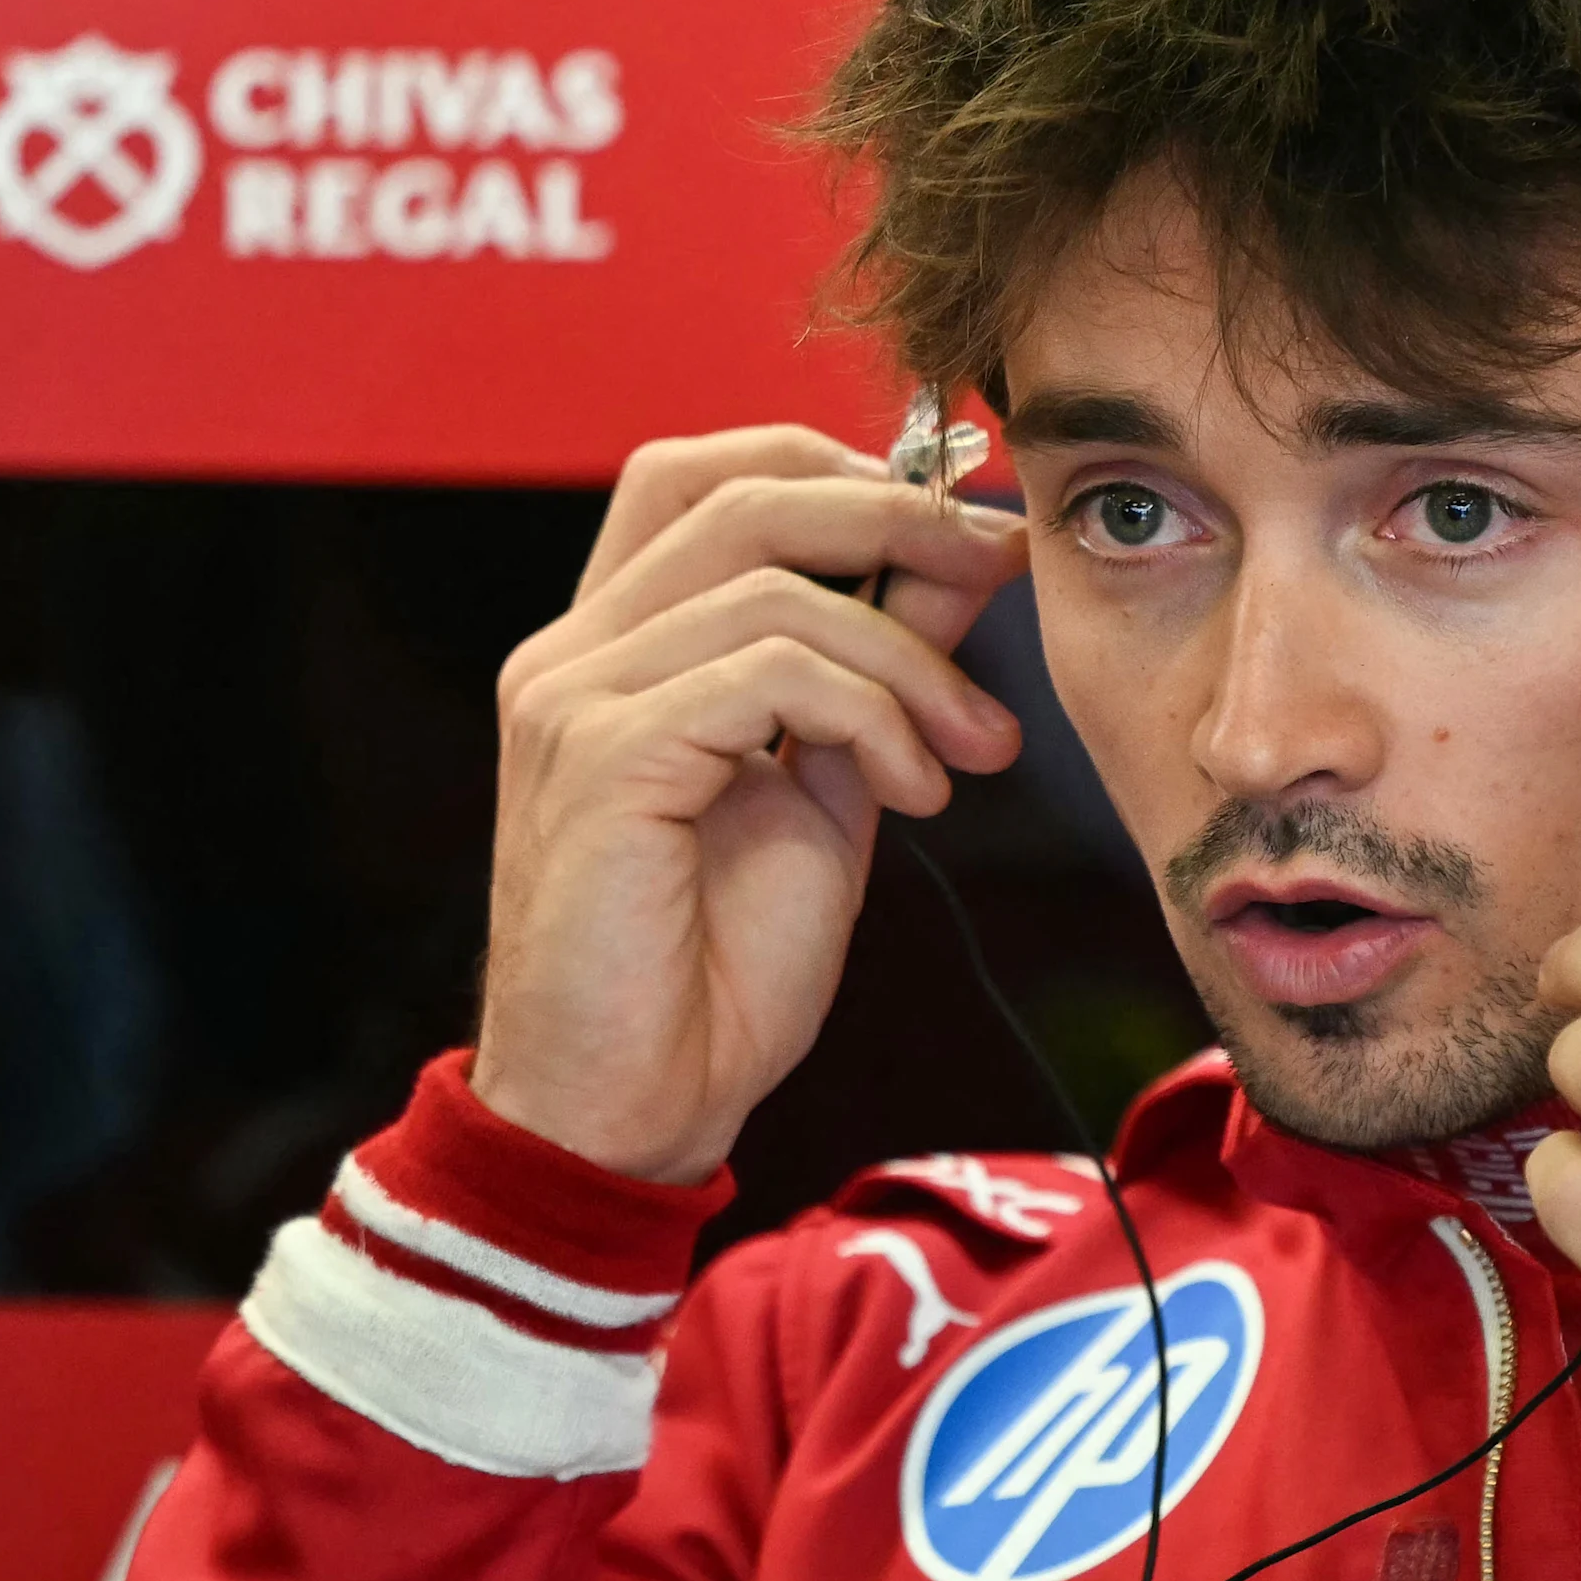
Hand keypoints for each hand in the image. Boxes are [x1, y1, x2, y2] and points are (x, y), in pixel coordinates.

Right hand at [470, 425, 1030, 1184]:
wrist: (632, 1111)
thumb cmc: (715, 968)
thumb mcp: (830, 785)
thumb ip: (877, 669)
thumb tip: (961, 558)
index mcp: (618, 647)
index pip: (708, 476)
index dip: (841, 469)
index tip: (966, 527)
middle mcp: (576, 653)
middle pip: (743, 493)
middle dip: (902, 517)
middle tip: (1006, 569)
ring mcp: (574, 700)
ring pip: (777, 589)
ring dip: (913, 663)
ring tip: (970, 750)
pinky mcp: (600, 760)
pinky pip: (766, 674)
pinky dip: (872, 717)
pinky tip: (912, 794)